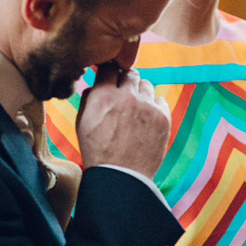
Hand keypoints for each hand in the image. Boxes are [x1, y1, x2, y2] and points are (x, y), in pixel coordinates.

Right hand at [76, 62, 170, 177]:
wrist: (121, 177)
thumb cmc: (98, 151)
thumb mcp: (82, 122)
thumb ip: (89, 98)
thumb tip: (96, 84)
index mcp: (103, 95)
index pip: (109, 68)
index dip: (109, 73)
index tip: (110, 78)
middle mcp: (127, 96)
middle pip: (130, 73)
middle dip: (125, 81)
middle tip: (123, 96)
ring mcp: (147, 106)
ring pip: (146, 85)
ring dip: (140, 93)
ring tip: (135, 110)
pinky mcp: (163, 117)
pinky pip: (160, 100)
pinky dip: (153, 107)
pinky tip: (145, 120)